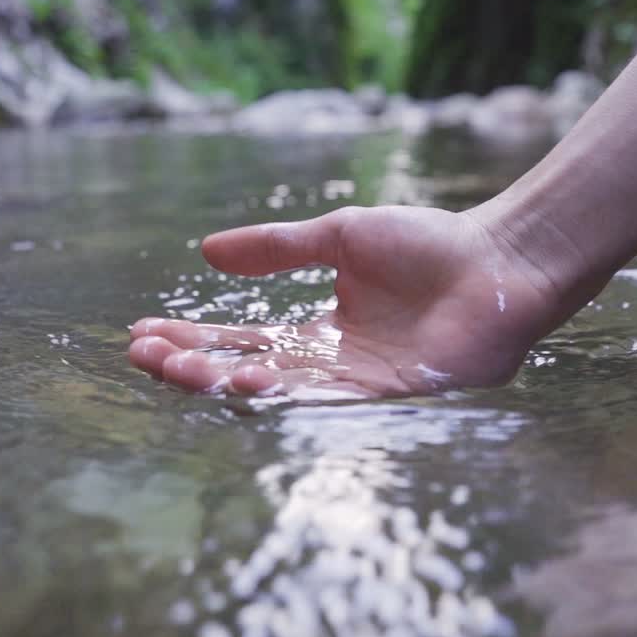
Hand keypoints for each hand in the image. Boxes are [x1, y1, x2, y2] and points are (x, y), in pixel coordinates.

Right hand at [128, 205, 591, 398]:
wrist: (496, 260)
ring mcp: (358, 384)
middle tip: (143, 357)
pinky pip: (327, 399)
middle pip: (247, 371)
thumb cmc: (428, 244)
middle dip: (191, 366)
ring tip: (174, 369)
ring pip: (278, 391)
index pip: (239, 341)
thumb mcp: (339, 238)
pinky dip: (284, 392)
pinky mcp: (389, 394)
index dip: (191, 339)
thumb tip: (205, 251)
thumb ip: (277, 249)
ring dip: (221, 381)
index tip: (140, 333)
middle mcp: (330, 365)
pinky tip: (243, 380)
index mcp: (317, 332)